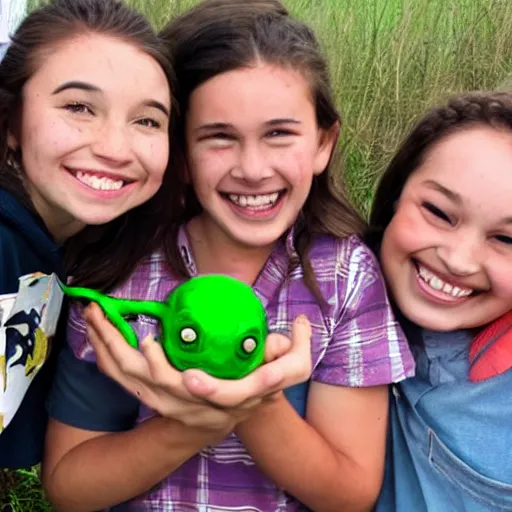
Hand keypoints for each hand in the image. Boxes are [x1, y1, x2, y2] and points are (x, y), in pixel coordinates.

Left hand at [84, 304, 311, 428]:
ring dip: (107, 347)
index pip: (194, 393)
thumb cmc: (252, 392)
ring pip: (128, 381)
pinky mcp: (153, 400)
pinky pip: (123, 381)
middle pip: (145, 382)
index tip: (156, 351)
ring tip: (94, 315)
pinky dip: (107, 357)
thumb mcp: (279, 374)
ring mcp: (168, 405)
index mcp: (218, 399)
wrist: (227, 420)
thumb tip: (301, 325)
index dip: (173, 375)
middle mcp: (187, 406)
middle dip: (122, 349)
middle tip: (106, 316)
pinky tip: (97, 333)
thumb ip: (288, 352)